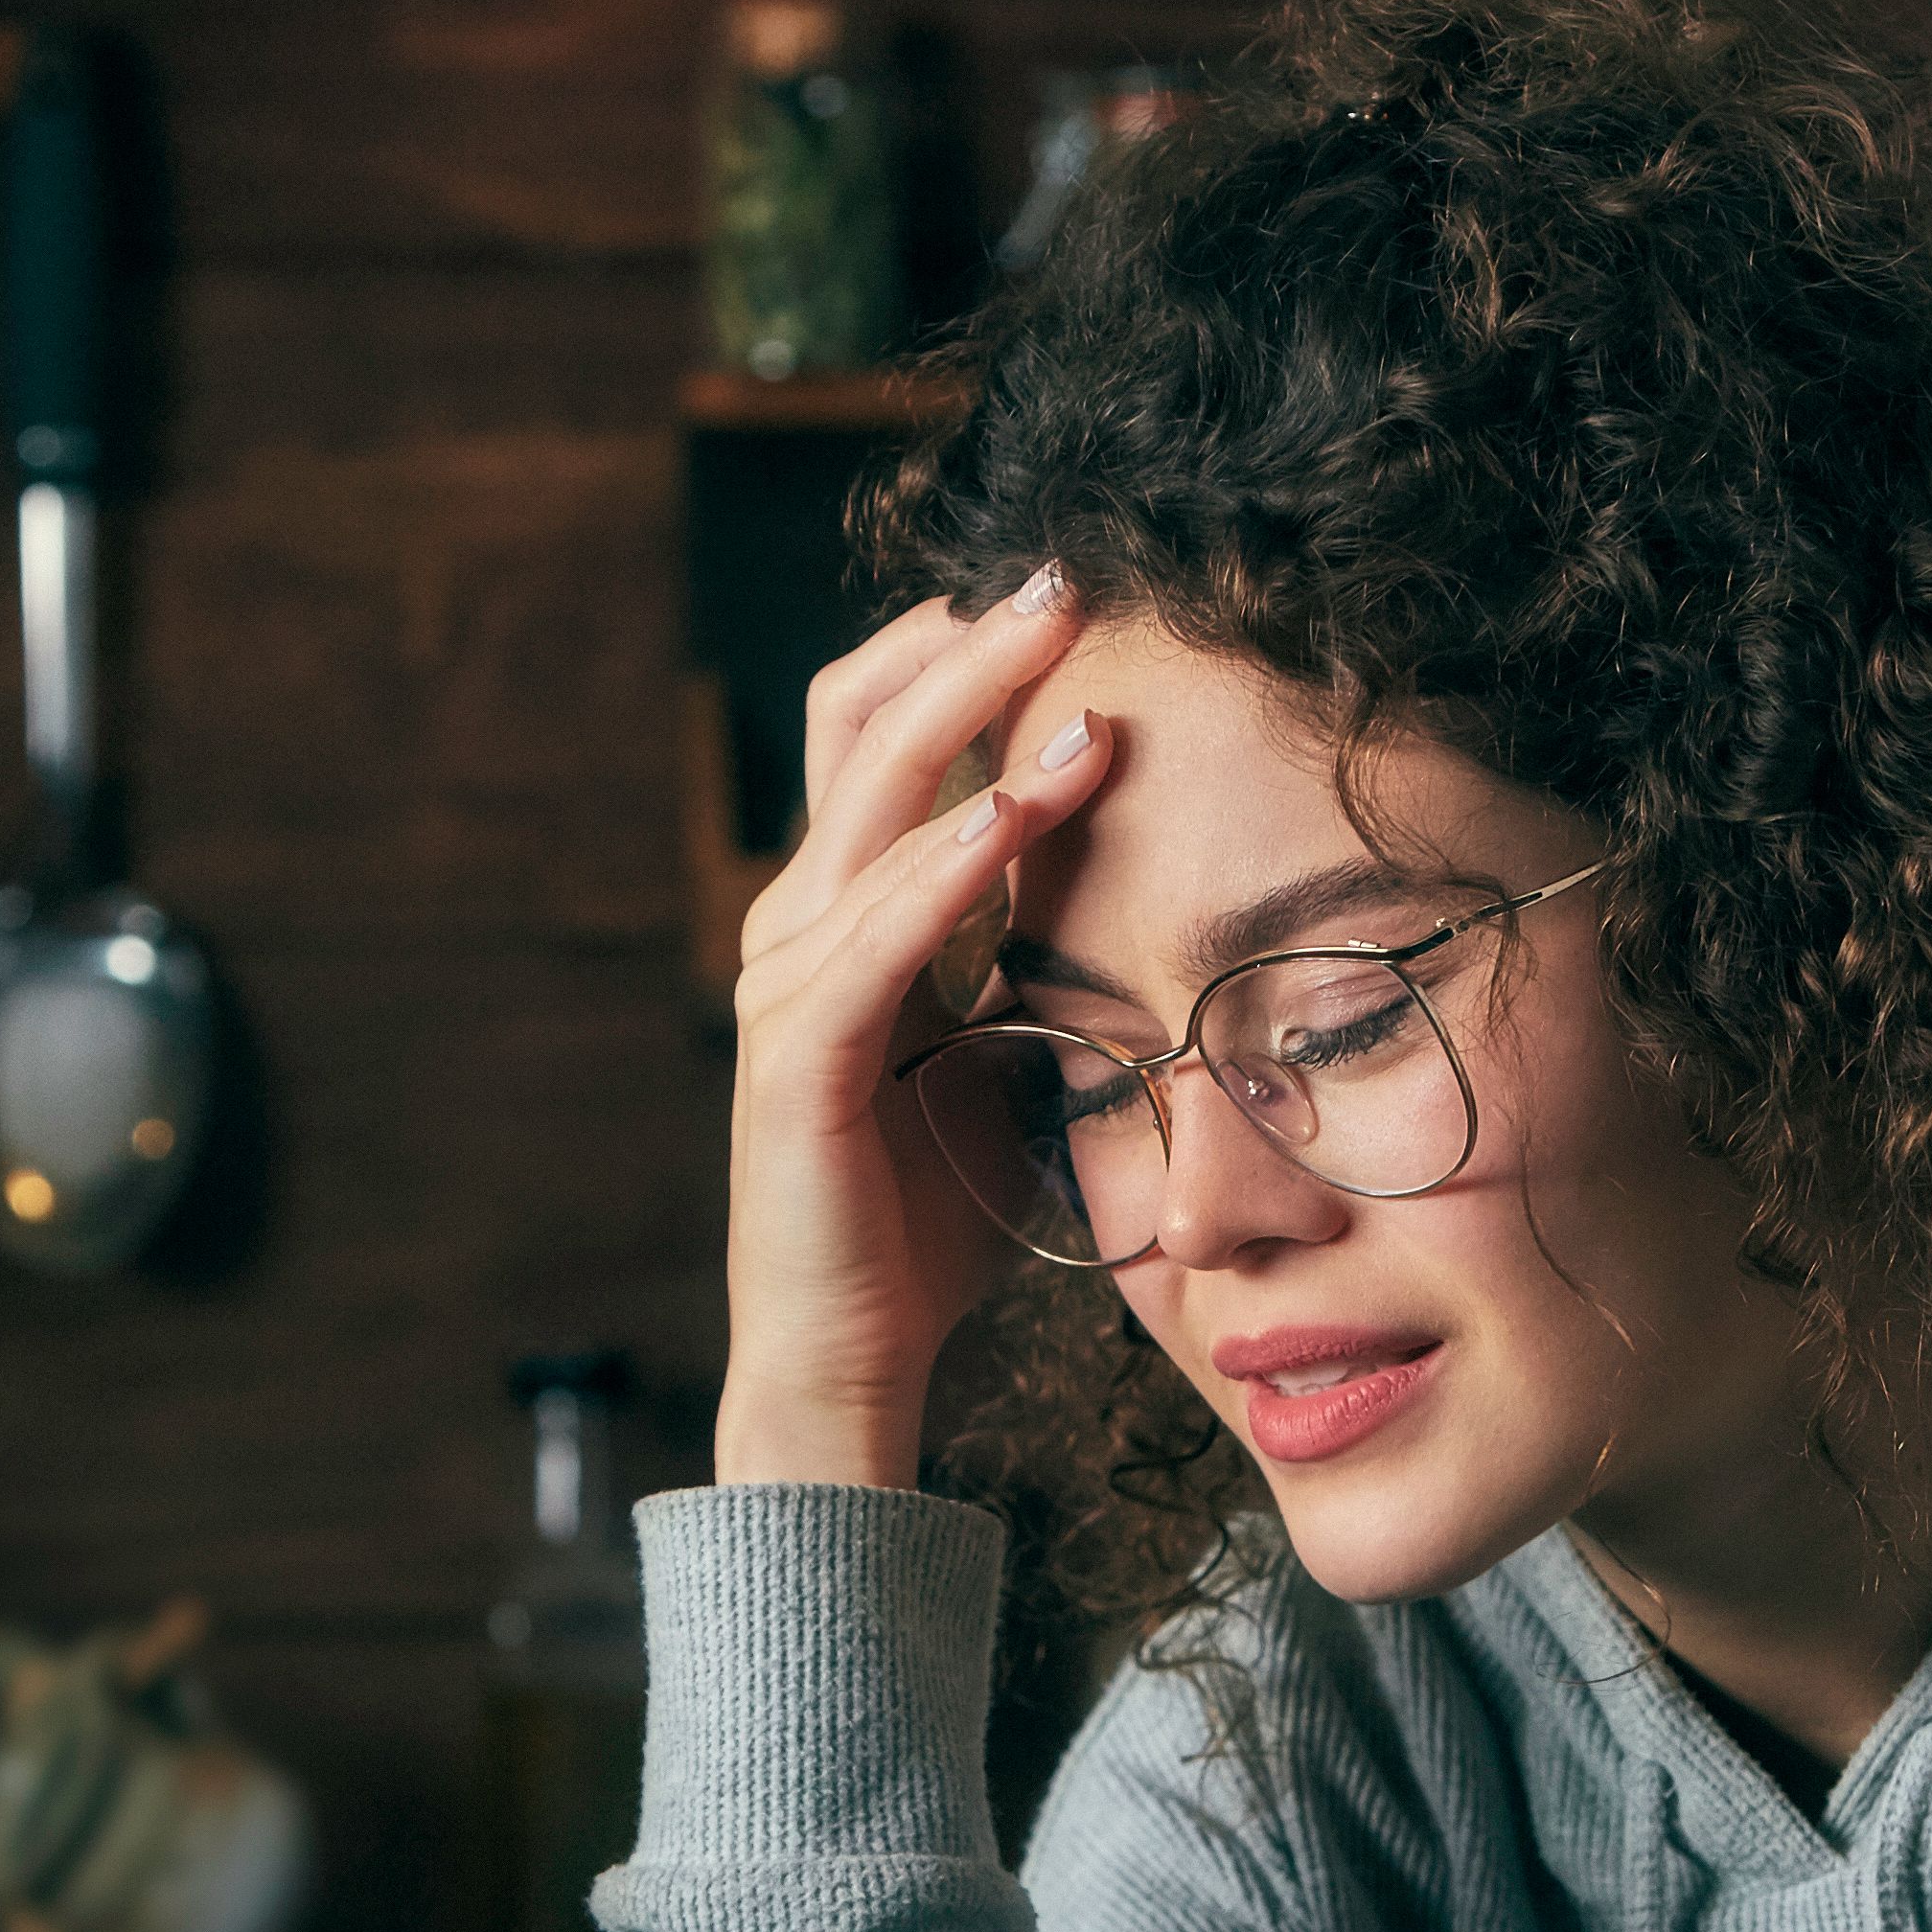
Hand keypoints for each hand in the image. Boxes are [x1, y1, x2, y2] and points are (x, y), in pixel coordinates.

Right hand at [716, 568, 1117, 1489]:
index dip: (958, 655)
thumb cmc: (929, 1220)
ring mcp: (787, 984)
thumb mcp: (1000, 1054)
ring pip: (871, 804)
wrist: (848, 1358)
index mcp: (838, 915)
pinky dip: (957, 854)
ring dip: (977, 724)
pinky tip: (1032, 800)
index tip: (1070, 597)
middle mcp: (794, 927)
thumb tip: (1143, 883)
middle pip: (858, 725)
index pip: (878, 733)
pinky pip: (884, 927)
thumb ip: (1033, 961)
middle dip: (966, 642)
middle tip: (1069, 573)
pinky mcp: (803, 1053)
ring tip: (1079, 666)